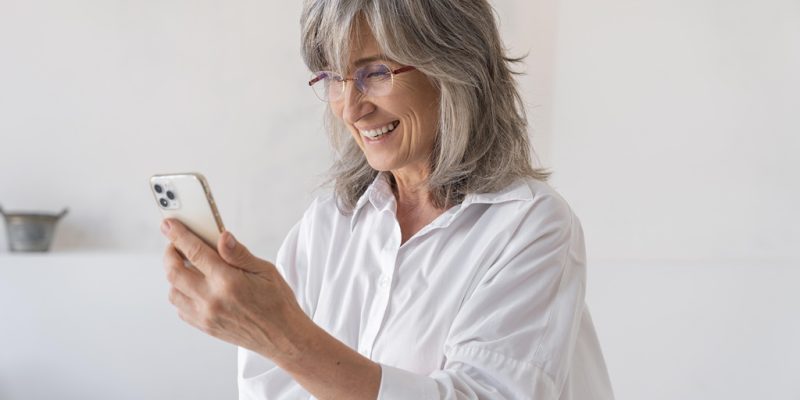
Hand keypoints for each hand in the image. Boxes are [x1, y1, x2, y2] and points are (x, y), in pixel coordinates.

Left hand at [161, 218, 307, 359]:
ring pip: (173, 291)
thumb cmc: (277, 301)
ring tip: (186, 264)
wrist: (282, 337)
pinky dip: (180, 293)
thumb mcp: (265, 270)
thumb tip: (222, 236)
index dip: (178, 235)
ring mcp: (206, 315)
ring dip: (174, 275)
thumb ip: (239, 254)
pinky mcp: (205, 326)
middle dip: (169, 253)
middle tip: (175, 243)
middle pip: (174, 272)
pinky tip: (193, 286)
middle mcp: (212, 299)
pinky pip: (180, 307)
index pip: (194, 252)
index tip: (168, 224)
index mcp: (228, 281)